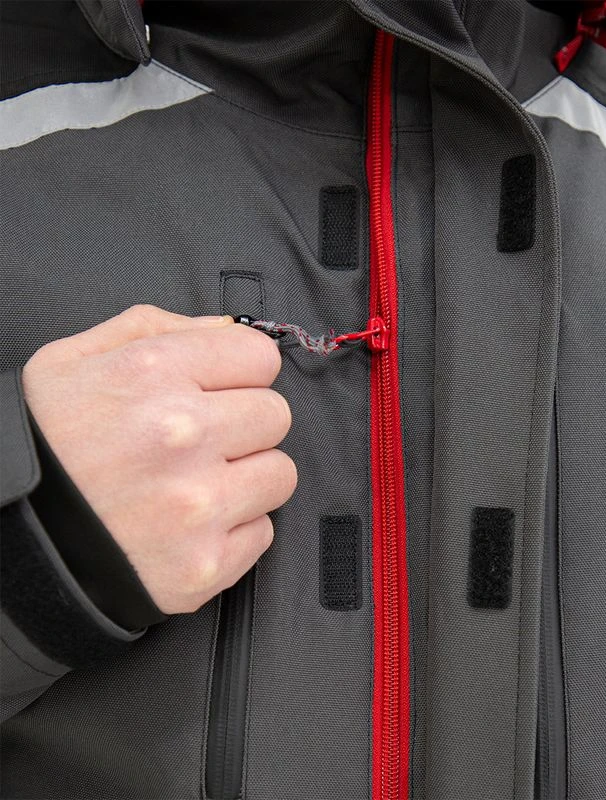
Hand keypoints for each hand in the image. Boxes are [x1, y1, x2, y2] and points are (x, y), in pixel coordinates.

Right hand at [21, 304, 296, 613]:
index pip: (259, 356)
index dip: (241, 371)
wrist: (14, 540)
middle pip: (276, 414)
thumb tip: (228, 328)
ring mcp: (197, 504)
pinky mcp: (205, 563)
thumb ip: (155, 328)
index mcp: (152, 373)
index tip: (221, 389)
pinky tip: (192, 525)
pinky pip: (263, 533)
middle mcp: (181, 435)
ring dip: (248, 477)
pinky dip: (235, 530)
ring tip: (198, 483)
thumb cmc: (46, 447)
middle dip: (245, 424)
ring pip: (280, 474)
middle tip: (203, 441)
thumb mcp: (73, 362)